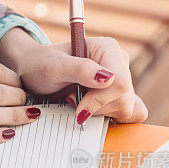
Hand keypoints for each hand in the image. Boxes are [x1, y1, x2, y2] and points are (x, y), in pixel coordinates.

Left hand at [0, 28, 147, 124]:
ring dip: (101, 113)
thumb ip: (80, 70)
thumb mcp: (54, 66)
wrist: (35, 72)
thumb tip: (109, 78)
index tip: (77, 108)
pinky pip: (133, 112)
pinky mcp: (119, 94)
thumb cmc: (42, 65)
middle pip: (124, 99)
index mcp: (108, 49)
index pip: (120, 83)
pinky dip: (114, 118)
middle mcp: (119, 62)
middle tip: (72, 100)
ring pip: (127, 109)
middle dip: (97, 108)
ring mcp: (121, 79)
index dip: (99, 101)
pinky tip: (95, 112)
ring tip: (78, 101)